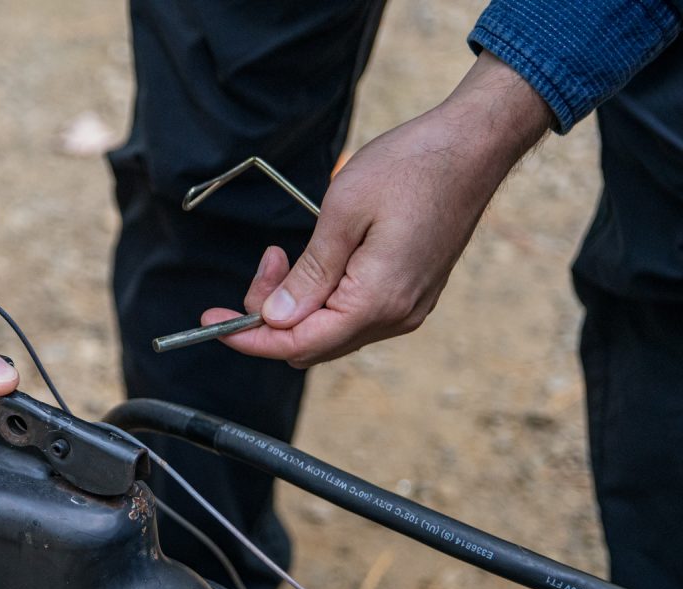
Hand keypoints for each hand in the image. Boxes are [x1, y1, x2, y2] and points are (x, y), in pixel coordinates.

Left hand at [203, 52, 553, 367]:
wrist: (474, 146)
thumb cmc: (410, 167)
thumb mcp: (342, 214)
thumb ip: (307, 276)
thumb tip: (274, 319)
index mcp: (377, 301)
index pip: (296, 344)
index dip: (248, 337)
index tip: (212, 321)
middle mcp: (396, 317)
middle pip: (311, 344)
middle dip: (271, 315)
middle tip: (264, 261)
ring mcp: (408, 309)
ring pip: (330, 331)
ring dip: (296, 304)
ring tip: (284, 254)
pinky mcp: (411, 295)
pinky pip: (353, 315)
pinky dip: (322, 297)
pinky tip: (317, 261)